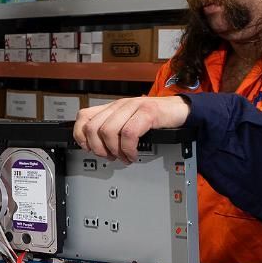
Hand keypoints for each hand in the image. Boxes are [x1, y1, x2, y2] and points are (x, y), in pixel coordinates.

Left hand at [73, 96, 190, 163]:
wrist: (180, 110)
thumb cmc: (155, 119)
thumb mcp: (128, 122)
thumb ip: (112, 130)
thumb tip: (94, 147)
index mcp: (112, 108)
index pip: (83, 116)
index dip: (81, 135)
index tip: (89, 149)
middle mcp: (120, 105)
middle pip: (93, 127)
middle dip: (98, 148)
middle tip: (110, 156)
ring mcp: (133, 107)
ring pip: (108, 131)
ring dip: (114, 151)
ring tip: (124, 157)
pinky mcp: (148, 112)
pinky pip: (129, 133)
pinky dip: (129, 149)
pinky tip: (133, 154)